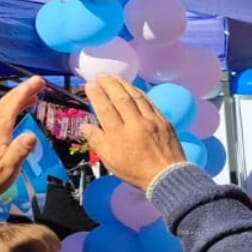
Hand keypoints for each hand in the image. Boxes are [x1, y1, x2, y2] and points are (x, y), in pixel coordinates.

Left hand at [0, 77, 44, 203]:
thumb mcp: (10, 167)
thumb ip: (20, 150)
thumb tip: (32, 135)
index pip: (11, 106)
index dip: (24, 92)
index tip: (37, 82)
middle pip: (6, 103)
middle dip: (22, 90)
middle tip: (39, 82)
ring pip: (3, 108)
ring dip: (18, 97)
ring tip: (34, 92)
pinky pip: (2, 115)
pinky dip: (13, 107)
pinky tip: (21, 109)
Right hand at [81, 75, 187, 190]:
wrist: (168, 176)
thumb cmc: (136, 171)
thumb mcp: (111, 160)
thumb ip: (97, 141)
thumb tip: (84, 126)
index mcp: (119, 135)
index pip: (105, 109)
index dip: (96, 95)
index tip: (90, 85)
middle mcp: (136, 124)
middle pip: (120, 98)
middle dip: (109, 84)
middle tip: (100, 75)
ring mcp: (152, 121)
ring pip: (136, 97)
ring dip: (124, 84)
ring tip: (114, 77)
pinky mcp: (164, 120)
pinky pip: (149, 102)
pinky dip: (139, 93)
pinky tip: (132, 88)